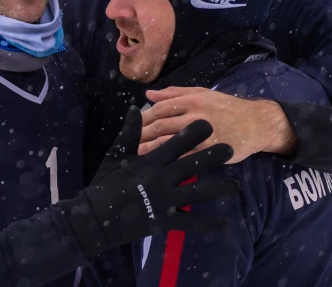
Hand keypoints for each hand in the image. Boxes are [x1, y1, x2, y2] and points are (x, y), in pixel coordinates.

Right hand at [58, 107, 237, 257]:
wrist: (96, 216)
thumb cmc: (105, 182)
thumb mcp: (115, 155)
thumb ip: (129, 132)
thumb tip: (136, 108)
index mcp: (150, 161)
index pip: (175, 142)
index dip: (192, 133)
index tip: (209, 124)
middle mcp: (161, 179)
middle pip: (192, 164)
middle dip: (212, 156)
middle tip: (230, 149)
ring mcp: (165, 201)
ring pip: (197, 193)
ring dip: (217, 188)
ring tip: (235, 186)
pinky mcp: (165, 221)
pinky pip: (190, 222)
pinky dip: (207, 223)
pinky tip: (223, 223)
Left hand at [138, 87, 296, 162]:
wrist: (256, 123)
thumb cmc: (227, 107)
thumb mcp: (202, 94)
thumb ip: (175, 94)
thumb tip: (149, 94)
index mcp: (192, 100)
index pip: (160, 108)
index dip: (144, 118)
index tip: (132, 127)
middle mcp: (196, 115)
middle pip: (162, 125)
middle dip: (143, 135)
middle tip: (129, 144)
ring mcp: (203, 134)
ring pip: (171, 141)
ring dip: (152, 149)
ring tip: (138, 155)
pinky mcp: (211, 150)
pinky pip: (188, 156)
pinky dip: (173, 160)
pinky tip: (162, 166)